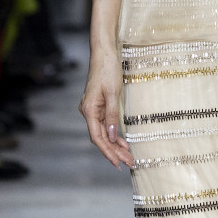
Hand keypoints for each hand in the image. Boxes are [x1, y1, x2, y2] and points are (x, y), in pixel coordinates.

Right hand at [79, 46, 133, 168]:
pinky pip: (106, 124)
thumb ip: (112, 115)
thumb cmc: (108, 70)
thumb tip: (113, 136)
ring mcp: (93, 109)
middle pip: (101, 137)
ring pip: (104, 133)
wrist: (104, 53)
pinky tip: (123, 143)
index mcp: (89, 110)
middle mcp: (88, 112)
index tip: (117, 163)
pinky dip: (115, 134)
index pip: (97, 137)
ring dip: (116, 145)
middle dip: (115, 152)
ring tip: (128, 157)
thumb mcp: (113, 93)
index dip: (107, 152)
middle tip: (129, 163)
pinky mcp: (99, 106)